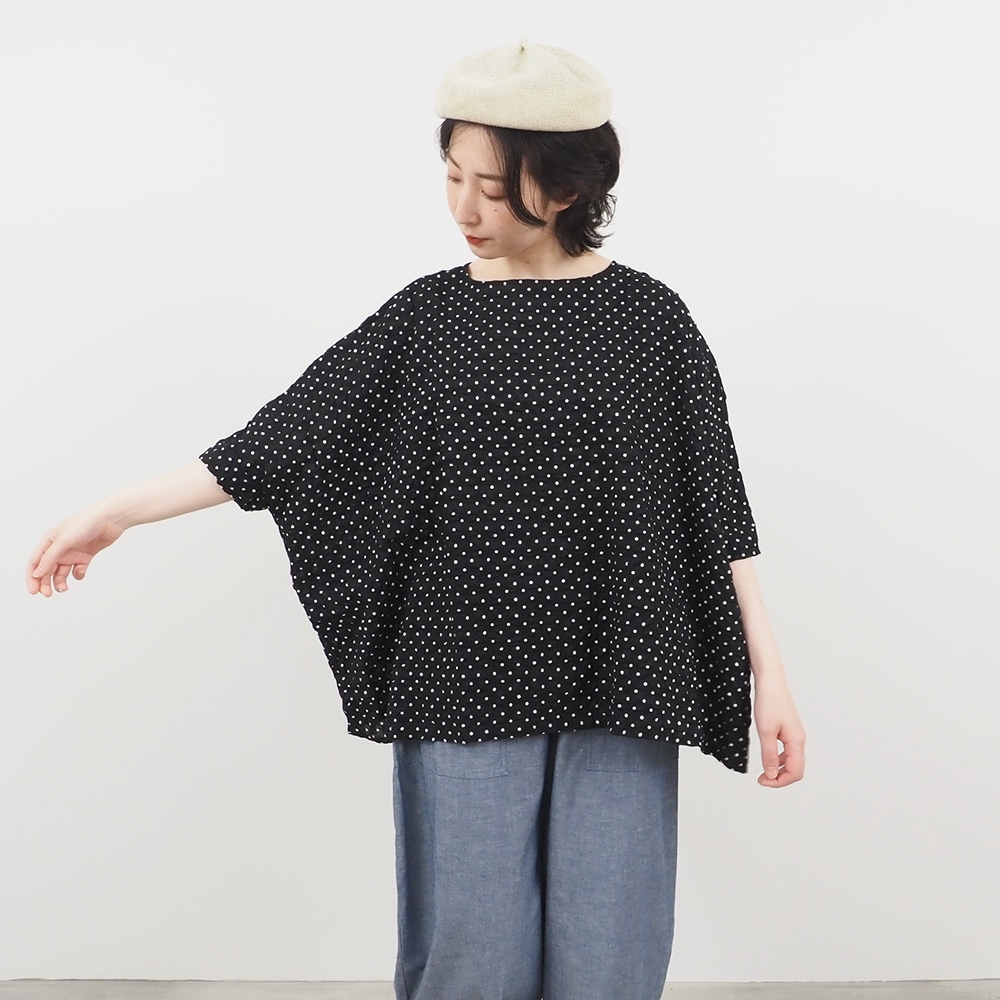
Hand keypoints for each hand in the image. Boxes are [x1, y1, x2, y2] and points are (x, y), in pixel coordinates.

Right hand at [26, 505, 126, 596]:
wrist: (110, 519)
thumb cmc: (85, 524)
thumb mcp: (63, 541)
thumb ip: (49, 558)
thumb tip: (37, 574)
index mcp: (49, 542)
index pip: (35, 562)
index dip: (32, 577)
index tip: (34, 591)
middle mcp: (59, 548)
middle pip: (47, 570)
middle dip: (45, 583)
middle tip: (48, 594)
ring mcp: (73, 553)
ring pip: (62, 572)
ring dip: (60, 582)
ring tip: (63, 588)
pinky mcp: (86, 556)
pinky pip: (78, 570)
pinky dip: (78, 574)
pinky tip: (81, 571)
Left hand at [752, 673, 805, 787]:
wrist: (770, 681)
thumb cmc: (769, 701)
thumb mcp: (765, 731)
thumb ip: (769, 755)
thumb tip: (772, 775)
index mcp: (797, 741)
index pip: (795, 772)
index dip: (780, 782)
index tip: (763, 781)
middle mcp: (799, 739)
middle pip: (796, 769)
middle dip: (780, 778)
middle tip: (762, 780)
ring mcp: (795, 734)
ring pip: (792, 760)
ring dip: (780, 769)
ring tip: (764, 771)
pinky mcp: (789, 729)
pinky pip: (787, 750)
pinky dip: (779, 758)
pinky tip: (768, 757)